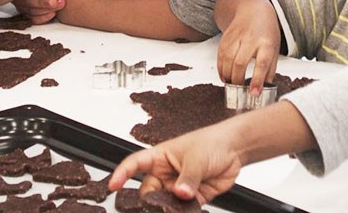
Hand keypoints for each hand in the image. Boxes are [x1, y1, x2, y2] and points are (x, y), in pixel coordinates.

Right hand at [13, 0, 62, 23]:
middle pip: (27, 1)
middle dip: (42, 2)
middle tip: (56, 1)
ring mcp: (21, 6)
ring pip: (30, 11)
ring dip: (45, 10)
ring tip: (59, 6)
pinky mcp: (26, 14)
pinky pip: (32, 19)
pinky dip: (42, 18)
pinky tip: (52, 14)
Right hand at [108, 128, 242, 205]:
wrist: (234, 150)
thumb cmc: (211, 143)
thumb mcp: (196, 158)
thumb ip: (188, 178)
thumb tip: (181, 193)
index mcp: (160, 157)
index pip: (135, 164)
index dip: (123, 173)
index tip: (114, 185)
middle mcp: (166, 174)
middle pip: (148, 191)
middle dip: (150, 201)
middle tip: (157, 205)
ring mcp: (177, 187)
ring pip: (164, 204)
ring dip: (167, 209)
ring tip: (172, 209)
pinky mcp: (191, 199)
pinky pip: (183, 210)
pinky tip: (187, 211)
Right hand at [216, 6, 280, 93]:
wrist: (252, 8)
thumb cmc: (266, 29)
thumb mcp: (274, 47)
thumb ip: (270, 67)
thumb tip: (266, 87)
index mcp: (266, 42)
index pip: (262, 63)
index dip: (257, 80)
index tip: (253, 93)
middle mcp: (250, 39)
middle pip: (240, 63)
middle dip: (237, 80)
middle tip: (239, 89)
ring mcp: (236, 37)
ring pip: (227, 59)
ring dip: (227, 75)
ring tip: (230, 84)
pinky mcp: (226, 37)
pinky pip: (220, 55)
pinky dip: (220, 68)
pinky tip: (224, 75)